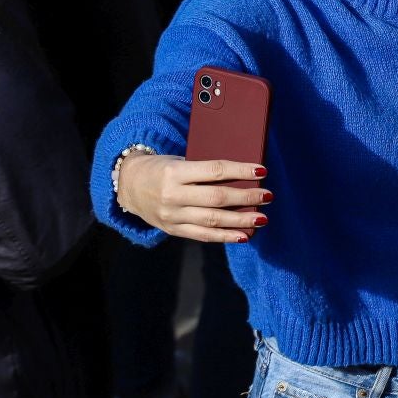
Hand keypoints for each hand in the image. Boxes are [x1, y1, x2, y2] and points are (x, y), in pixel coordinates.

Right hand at [113, 153, 269, 243]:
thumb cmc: (162, 168)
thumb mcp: (179, 161)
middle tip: (268, 195)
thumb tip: (243, 176)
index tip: (262, 170)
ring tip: (262, 218)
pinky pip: (203, 236)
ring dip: (241, 220)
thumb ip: (205, 170)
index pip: (214, 170)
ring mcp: (172, 216)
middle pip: (217, 198)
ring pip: (213, 220)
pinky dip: (226, 237)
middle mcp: (173, 195)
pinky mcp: (173, 230)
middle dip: (246, 197)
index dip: (240, 171)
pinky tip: (244, 235)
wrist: (129, 185)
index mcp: (175, 172)